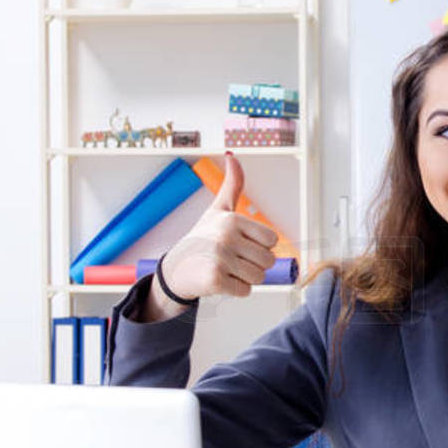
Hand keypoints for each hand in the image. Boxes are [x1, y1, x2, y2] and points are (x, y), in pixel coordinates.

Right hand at [157, 153, 277, 306]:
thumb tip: (232, 156)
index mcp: (232, 219)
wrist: (175, 269)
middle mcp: (226, 236)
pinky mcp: (214, 279)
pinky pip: (245, 291)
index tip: (240, 244)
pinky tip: (219, 280)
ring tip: (226, 269)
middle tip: (232, 260)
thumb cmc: (202, 238)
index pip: (272, 240)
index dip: (259, 246)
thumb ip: (232, 185)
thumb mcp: (218, 210)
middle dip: (254, 265)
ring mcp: (220, 258)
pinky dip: (235, 290)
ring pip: (258, 277)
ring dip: (245, 278)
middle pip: (268, 261)